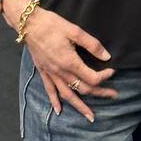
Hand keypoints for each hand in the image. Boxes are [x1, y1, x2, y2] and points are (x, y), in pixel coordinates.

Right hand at [5, 0, 115, 121]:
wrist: (28, 24)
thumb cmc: (52, 25)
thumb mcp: (75, 30)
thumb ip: (92, 45)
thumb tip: (106, 57)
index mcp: (70, 62)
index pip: (91, 77)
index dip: (104, 77)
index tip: (112, 71)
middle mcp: (60, 72)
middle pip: (82, 89)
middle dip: (99, 93)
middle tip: (113, 95)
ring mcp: (50, 73)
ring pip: (67, 95)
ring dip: (79, 106)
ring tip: (89, 116)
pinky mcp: (43, 71)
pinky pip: (49, 90)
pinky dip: (54, 102)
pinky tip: (58, 111)